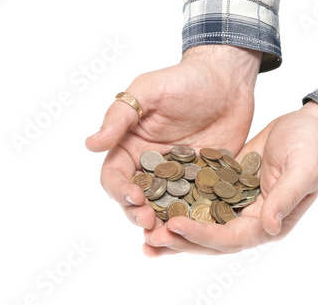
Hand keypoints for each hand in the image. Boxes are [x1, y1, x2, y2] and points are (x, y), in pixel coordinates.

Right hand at [85, 45, 261, 230]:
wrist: (227, 79)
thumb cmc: (184, 79)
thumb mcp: (148, 90)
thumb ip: (120, 116)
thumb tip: (91, 144)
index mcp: (132, 147)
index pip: (115, 176)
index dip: (120, 190)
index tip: (134, 197)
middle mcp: (152, 167)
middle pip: (137, 200)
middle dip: (139, 215)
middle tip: (151, 224)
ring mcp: (180, 178)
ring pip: (165, 209)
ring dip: (164, 225)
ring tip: (170, 237)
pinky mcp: (206, 181)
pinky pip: (198, 204)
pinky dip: (195, 220)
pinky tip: (199, 230)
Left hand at [143, 102, 317, 255]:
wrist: (307, 128)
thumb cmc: (311, 147)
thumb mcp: (303, 168)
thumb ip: (286, 196)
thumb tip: (270, 226)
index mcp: (269, 222)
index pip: (232, 237)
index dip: (203, 234)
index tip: (175, 226)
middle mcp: (250, 219)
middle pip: (211, 238)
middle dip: (181, 240)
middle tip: (150, 238)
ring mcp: (236, 204)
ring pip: (202, 223)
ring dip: (175, 229)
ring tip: (145, 232)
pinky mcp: (225, 187)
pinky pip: (200, 200)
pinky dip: (181, 204)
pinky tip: (157, 203)